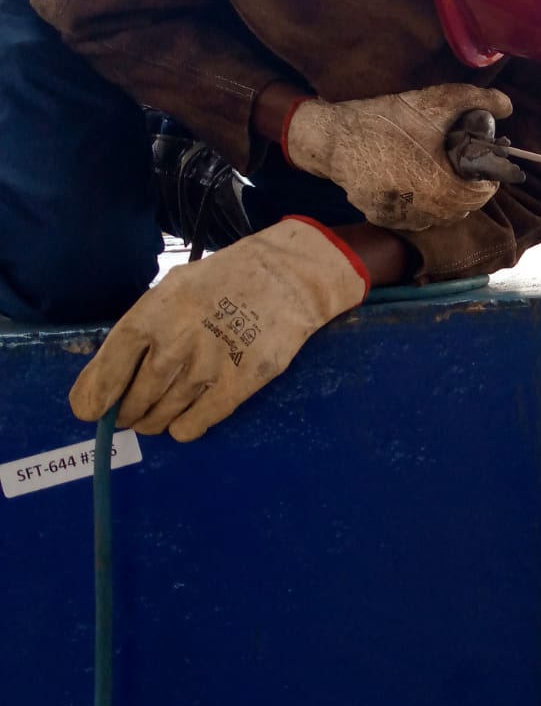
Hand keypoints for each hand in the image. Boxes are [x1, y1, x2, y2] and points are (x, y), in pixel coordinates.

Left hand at [69, 219, 367, 441]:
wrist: (286, 277)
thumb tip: (112, 371)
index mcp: (154, 313)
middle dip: (127, 414)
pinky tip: (184, 420)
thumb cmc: (224, 280)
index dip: (94, 394)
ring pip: (162, 416)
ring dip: (152, 422)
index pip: (110, 366)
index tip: (90, 410)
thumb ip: (145, 324)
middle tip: (129, 413)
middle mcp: (175, 343)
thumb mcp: (173, 287)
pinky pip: (196, 424)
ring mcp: (207, 367)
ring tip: (154, 417)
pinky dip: (183, 428)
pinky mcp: (238, 385)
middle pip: (135, 399)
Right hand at [284, 84, 513, 230]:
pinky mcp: (380, 216)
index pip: (478, 196)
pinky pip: (412, 219)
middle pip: (460, 209)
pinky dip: (421, 207)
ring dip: (446, 201)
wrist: (334, 135)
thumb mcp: (433, 101)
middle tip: (463, 170)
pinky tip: (416, 185)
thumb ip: (475, 100)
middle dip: (467, 190)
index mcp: (438, 185)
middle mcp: (420, 208)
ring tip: (442, 176)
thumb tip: (507, 105)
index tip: (484, 169)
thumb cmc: (385, 119)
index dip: (486, 182)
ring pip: (437, 218)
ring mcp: (399, 215)